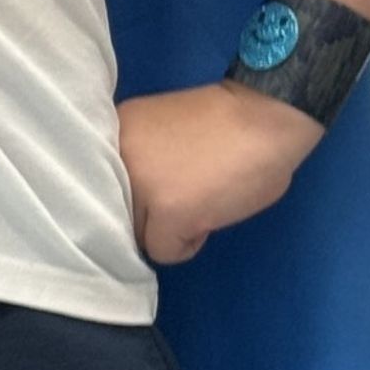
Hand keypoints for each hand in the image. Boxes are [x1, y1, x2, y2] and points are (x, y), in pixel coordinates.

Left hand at [117, 79, 320, 267]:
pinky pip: (165, 252)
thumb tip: (133, 204)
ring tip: (201, 199)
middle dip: (149, 213)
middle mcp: (116, 156)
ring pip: (138, 237)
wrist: (266, 118)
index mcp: (112, 132)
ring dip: (168, 228)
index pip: (103, 189)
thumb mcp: (163, 134)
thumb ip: (140, 162)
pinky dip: (189, 242)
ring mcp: (140, 184)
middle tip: (187, 190)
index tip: (161, 185)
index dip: (134, 194)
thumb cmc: (226, 124)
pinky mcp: (167, 211)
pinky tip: (209, 214)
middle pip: (117, 215)